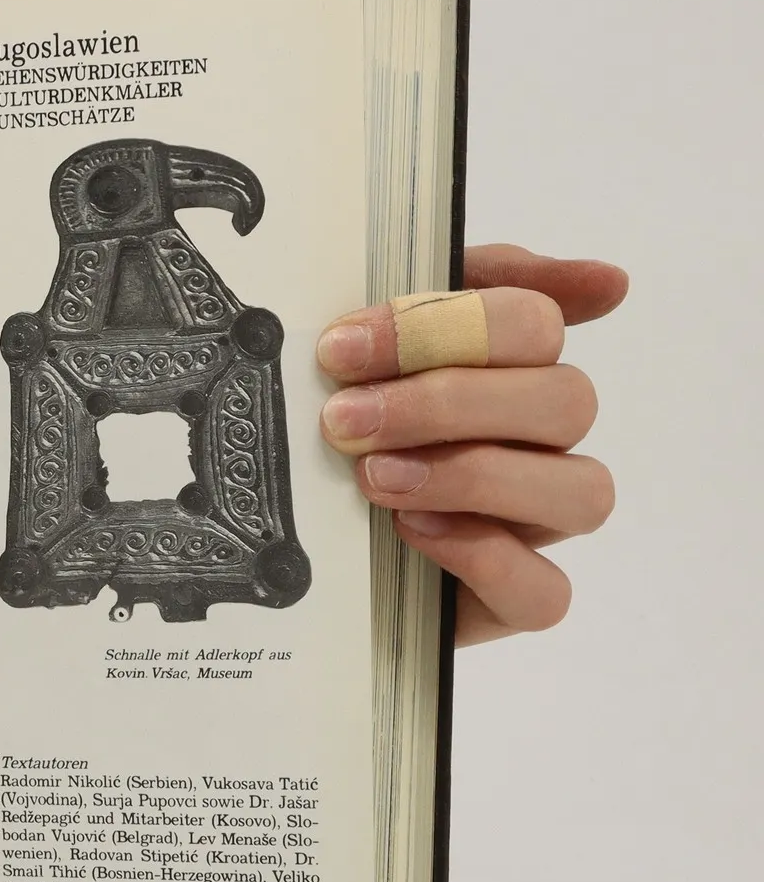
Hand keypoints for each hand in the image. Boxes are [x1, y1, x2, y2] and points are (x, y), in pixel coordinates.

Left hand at [317, 245, 628, 645]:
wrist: (274, 541)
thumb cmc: (335, 428)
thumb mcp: (371, 346)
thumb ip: (453, 287)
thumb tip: (607, 281)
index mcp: (513, 367)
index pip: (533, 322)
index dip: (442, 326)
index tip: (343, 345)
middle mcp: (540, 443)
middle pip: (566, 400)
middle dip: (447, 403)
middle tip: (346, 419)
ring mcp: (534, 524)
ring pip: (583, 491)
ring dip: (474, 476)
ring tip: (375, 478)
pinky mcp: (509, 600)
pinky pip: (546, 591)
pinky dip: (485, 559)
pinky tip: (413, 532)